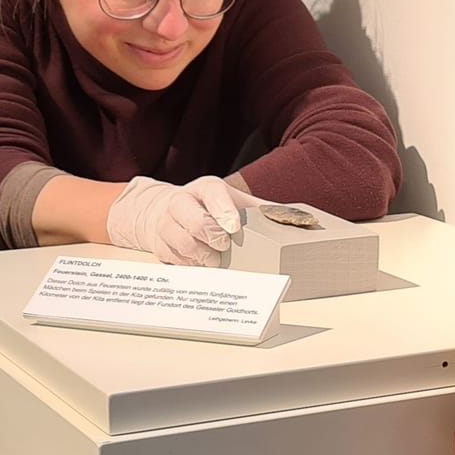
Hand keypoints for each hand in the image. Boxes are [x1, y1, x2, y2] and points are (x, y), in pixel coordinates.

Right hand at [105, 175, 259, 265]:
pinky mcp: (159, 244)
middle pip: (193, 219)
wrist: (160, 209)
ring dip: (202, 255)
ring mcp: (166, 224)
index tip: (233, 227)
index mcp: (205, 189)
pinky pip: (173, 259)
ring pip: (181, 242)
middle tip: (224, 246)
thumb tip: (295, 219)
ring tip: (215, 260)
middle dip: (211, 236)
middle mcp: (181, 202)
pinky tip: (201, 266)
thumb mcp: (232, 200)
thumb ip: (259, 209)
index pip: (213, 193)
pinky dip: (190, 265)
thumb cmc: (208, 207)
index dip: (223, 210)